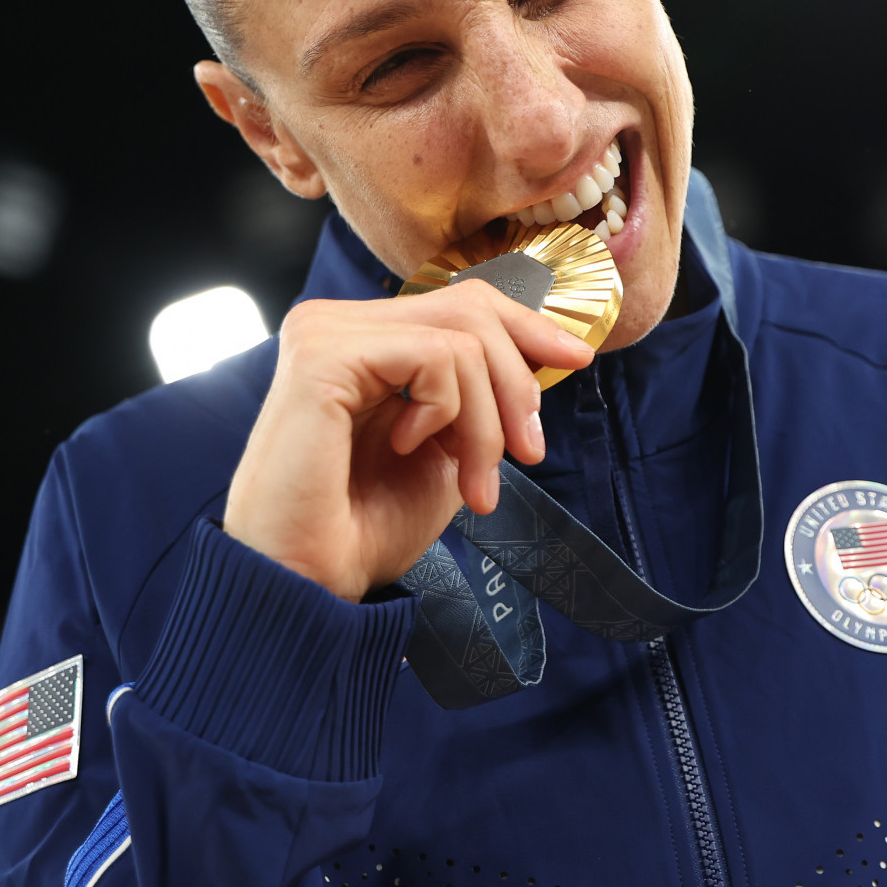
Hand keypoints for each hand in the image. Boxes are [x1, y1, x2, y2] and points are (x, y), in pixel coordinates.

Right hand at [221, 282, 594, 600]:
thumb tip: (545, 353)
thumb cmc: (363, 529)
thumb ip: (479, 398)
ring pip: (461, 335)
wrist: (310, 584)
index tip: (576, 360)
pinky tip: (408, 448)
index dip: (527, 325)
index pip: (461, 302)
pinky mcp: (322, 355)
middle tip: (527, 454)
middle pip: (470, 307)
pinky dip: (447, 410)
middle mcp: (339, 325)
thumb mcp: (446, 450)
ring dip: (487, 420)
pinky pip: (433, 355)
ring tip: (473, 483)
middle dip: (517, 383)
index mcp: (364, 342)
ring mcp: (325, 333)